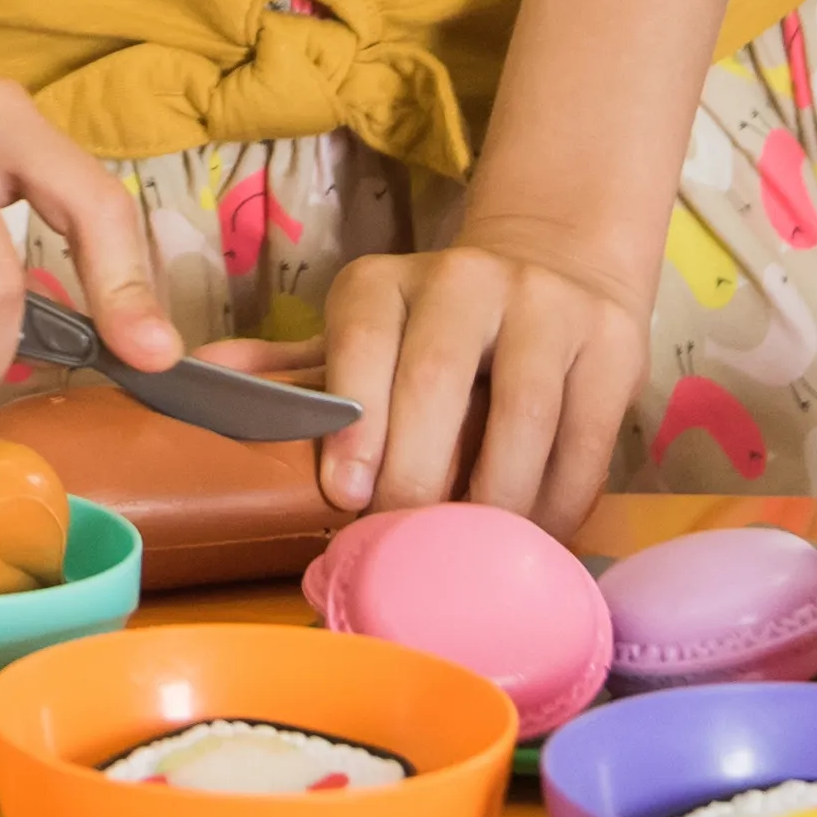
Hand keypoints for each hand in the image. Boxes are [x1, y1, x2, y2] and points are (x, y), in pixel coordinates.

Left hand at [315, 226, 657, 524]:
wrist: (557, 264)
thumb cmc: (437, 327)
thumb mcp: (366, 333)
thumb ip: (296, 367)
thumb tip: (203, 381)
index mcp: (387, 282)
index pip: (363, 335)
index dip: (355, 416)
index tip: (349, 493)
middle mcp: (465, 279)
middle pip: (437, 378)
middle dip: (417, 473)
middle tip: (408, 539)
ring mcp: (546, 308)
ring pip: (523, 413)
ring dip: (494, 498)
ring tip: (473, 551)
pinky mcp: (613, 346)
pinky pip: (585, 440)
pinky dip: (558, 503)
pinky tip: (533, 537)